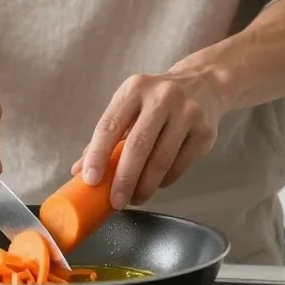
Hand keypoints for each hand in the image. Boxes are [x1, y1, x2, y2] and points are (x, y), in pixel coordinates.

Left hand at [72, 65, 227, 208]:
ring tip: (135, 199)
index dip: (98, 154)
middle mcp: (162, 97)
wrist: (204, 83)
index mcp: (134, 89)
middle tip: (116, 202)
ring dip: (145, 185)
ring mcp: (187, 113)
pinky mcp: (205, 131)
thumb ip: (106, 136)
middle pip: (138, 145)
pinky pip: (180, 165)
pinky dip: (164, 180)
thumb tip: (79, 170)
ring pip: (162, 159)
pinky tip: (156, 185)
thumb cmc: (155, 100)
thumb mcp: (129, 106)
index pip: (110, 125)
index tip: (90, 180)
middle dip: (124, 178)